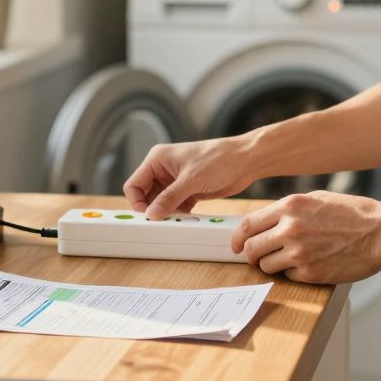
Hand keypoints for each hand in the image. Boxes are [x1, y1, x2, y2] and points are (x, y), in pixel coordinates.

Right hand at [123, 137, 260, 219]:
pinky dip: (178, 214)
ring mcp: (176, 181)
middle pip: (146, 196)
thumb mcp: (191, 179)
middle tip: (163, 222)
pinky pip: (175, 207)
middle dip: (153, 210)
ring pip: (161, 203)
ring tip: (177, 220)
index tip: (148, 216)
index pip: (134, 184)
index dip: (138, 202)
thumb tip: (152, 213)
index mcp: (158, 159)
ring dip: (167, 214)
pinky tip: (186, 219)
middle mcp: (164, 169)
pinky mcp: (188, 190)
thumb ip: (169, 197)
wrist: (246, 160)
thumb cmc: (219, 158)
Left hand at [231, 191, 380, 284]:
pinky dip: (293, 273)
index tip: (236, 244)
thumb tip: (265, 221)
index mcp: (290, 206)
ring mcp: (299, 253)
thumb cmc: (353, 214)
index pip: (248, 224)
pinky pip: (287, 276)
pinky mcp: (310, 273)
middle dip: (251, 254)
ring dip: (271, 265)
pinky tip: (309, 263)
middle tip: (259, 256)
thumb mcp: (316, 199)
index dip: (237, 237)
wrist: (380, 233)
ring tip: (289, 259)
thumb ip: (289, 209)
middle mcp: (290, 228)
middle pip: (250, 248)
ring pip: (265, 265)